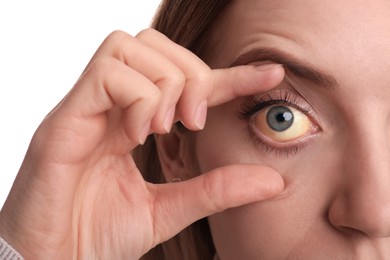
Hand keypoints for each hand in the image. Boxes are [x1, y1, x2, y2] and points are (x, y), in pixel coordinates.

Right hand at [0, 29, 284, 258]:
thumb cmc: (96, 237)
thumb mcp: (169, 210)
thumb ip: (217, 189)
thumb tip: (273, 179)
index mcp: (129, 122)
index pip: (184, 79)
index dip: (231, 74)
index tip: (271, 75)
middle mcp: (106, 106)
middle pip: (152, 44)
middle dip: (189, 74)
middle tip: (195, 120)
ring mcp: (84, 108)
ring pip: (129, 48)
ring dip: (163, 85)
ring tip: (165, 128)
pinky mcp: (64, 119)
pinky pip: (107, 76)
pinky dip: (137, 100)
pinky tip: (138, 134)